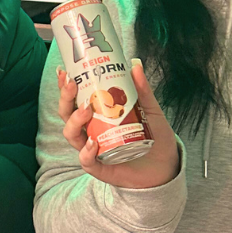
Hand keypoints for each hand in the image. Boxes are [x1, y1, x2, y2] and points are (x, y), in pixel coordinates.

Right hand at [56, 59, 179, 188]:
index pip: (75, 98)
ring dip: (74, 120)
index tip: (65, 72)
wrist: (166, 165)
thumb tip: (135, 65)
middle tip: (72, 85)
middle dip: (65, 99)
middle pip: (67, 114)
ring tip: (86, 109)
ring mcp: (93, 148)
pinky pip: (86, 160)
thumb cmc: (154, 136)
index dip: (66, 86)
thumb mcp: (150, 109)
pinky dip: (86, 151)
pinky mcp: (100, 167)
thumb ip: (142, 90)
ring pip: (71, 134)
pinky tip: (93, 142)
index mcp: (97, 114)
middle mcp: (90, 130)